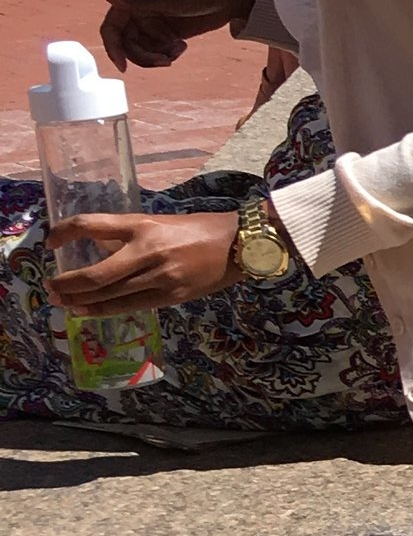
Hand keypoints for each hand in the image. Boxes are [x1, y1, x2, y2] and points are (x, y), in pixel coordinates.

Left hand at [50, 211, 239, 307]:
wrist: (239, 245)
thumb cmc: (199, 229)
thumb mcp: (158, 223)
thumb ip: (128, 236)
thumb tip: (99, 250)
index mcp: (142, 225)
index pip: (91, 225)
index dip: (64, 233)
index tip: (51, 242)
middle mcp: (147, 251)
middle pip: (95, 274)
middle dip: (67, 284)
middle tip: (50, 288)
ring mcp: (160, 277)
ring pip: (109, 295)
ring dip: (80, 301)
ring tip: (63, 302)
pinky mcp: (171, 296)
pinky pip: (130, 306)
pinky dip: (104, 310)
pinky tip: (89, 312)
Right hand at [97, 0, 260, 70]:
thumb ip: (137, 0)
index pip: (111, 27)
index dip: (113, 48)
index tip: (124, 68)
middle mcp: (139, 11)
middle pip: (127, 45)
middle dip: (144, 57)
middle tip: (166, 61)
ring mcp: (153, 24)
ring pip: (142, 51)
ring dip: (156, 57)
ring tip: (177, 51)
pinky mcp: (167, 34)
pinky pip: (157, 52)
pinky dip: (168, 55)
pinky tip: (182, 47)